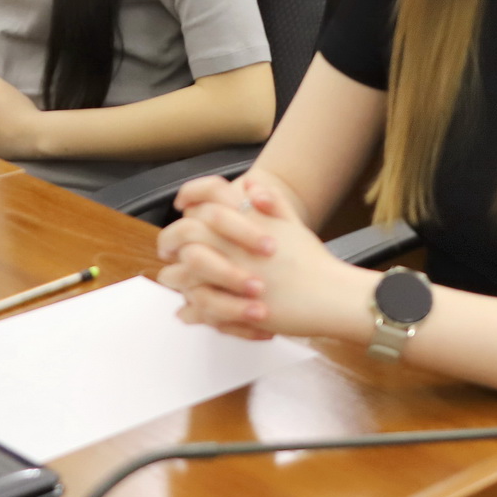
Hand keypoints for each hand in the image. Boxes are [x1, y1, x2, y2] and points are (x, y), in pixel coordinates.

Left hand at [157, 175, 367, 341]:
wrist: (328, 296)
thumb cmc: (312, 262)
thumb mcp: (294, 223)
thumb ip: (271, 202)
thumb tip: (251, 186)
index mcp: (247, 220)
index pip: (206, 199)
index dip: (189, 198)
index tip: (182, 207)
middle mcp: (233, 243)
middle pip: (184, 232)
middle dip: (169, 240)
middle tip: (167, 248)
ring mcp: (229, 274)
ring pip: (181, 272)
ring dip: (173, 276)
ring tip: (174, 279)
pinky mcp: (230, 305)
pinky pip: (195, 305)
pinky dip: (188, 308)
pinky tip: (187, 309)